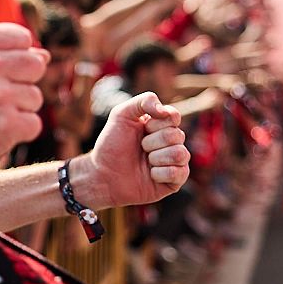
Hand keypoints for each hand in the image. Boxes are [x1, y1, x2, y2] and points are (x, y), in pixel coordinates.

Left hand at [76, 92, 188, 207]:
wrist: (102, 175)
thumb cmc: (111, 145)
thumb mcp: (121, 115)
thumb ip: (143, 101)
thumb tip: (165, 110)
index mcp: (160, 126)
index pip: (173, 116)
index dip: (157, 123)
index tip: (143, 128)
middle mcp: (170, 143)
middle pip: (177, 135)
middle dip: (152, 142)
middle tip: (140, 148)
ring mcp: (173, 162)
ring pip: (180, 154)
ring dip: (157, 158)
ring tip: (145, 162)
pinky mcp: (173, 182)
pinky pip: (179, 173)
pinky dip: (160, 173)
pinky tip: (150, 175)